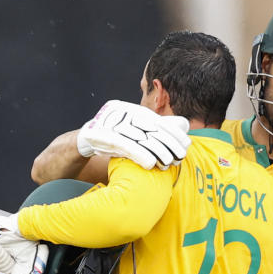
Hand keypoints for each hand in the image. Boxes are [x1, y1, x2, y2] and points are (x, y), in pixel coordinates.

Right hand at [76, 100, 190, 168]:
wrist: (85, 141)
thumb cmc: (116, 137)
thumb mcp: (137, 131)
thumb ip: (159, 127)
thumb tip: (185, 124)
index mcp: (131, 109)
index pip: (157, 121)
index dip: (173, 133)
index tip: (186, 145)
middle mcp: (120, 112)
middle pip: (150, 128)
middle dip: (168, 143)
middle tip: (180, 157)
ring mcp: (109, 122)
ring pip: (138, 138)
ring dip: (156, 151)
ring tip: (168, 163)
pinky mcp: (99, 134)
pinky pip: (123, 144)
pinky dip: (138, 154)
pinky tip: (150, 164)